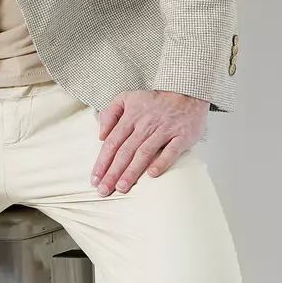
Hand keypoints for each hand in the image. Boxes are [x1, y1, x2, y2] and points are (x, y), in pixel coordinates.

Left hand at [90, 90, 209, 194]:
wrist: (187, 92)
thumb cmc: (154, 101)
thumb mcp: (127, 98)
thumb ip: (110, 114)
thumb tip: (101, 135)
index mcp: (130, 117)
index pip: (112, 143)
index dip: (102, 162)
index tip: (95, 179)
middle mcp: (145, 125)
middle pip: (125, 151)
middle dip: (112, 172)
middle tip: (104, 190)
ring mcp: (164, 130)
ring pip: (144, 153)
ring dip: (132, 171)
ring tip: (122, 188)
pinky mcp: (182, 136)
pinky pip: (171, 151)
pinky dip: (161, 162)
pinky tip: (152, 175)